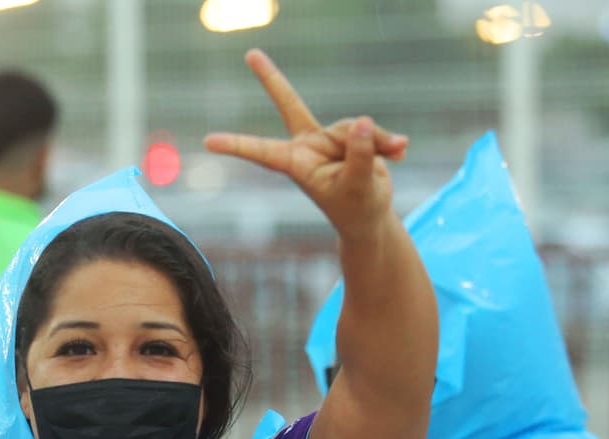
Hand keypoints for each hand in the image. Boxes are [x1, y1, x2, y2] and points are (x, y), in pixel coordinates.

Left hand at [204, 49, 407, 242]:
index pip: (263, 152)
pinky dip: (389, 142)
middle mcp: (308, 146)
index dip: (238, 145)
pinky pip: (372, 128)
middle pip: (290, 104)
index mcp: (297, 164)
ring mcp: (329, 138)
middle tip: (250, 54)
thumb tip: (364, 123)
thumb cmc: (357, 209)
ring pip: (354, 125)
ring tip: (393, 157)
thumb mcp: (359, 186)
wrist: (371, 214)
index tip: (208, 142)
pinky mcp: (351, 135)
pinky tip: (400, 153)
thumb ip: (361, 155)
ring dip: (378, 142)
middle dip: (270, 78)